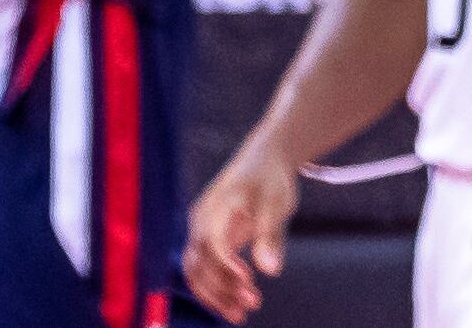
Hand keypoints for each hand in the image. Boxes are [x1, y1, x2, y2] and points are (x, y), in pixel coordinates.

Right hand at [182, 139, 301, 318]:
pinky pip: (201, 270)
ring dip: (215, 295)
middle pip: (199, 262)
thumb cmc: (270, 178)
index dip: (225, 265)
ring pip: (195, 271)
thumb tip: (271, 271)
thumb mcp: (276, 202)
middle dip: (222, 287)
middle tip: (252, 304)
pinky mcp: (206, 241)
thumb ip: (270, 235)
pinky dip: (213, 290)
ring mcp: (199, 231)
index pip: (211, 242)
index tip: (248, 281)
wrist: (263, 160)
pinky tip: (234, 304)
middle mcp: (200, 220)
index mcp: (215, 206)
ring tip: (242, 314)